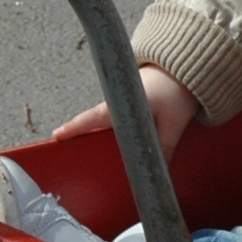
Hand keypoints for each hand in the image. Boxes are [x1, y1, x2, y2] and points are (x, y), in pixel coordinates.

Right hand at [53, 65, 199, 153]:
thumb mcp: (173, 122)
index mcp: (121, 103)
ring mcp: (121, 102)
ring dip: (94, 135)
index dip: (74, 128)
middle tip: (64, 149)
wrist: (184, 68)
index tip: (57, 136)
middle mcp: (116, 102)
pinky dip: (109, 130)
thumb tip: (159, 174)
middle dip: (78, 135)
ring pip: (102, 122)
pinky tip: (111, 145)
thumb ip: (166, 147)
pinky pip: (114, 120)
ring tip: (86, 153)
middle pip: (92, 122)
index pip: (91, 118)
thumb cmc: (176, 89)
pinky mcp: (129, 104)